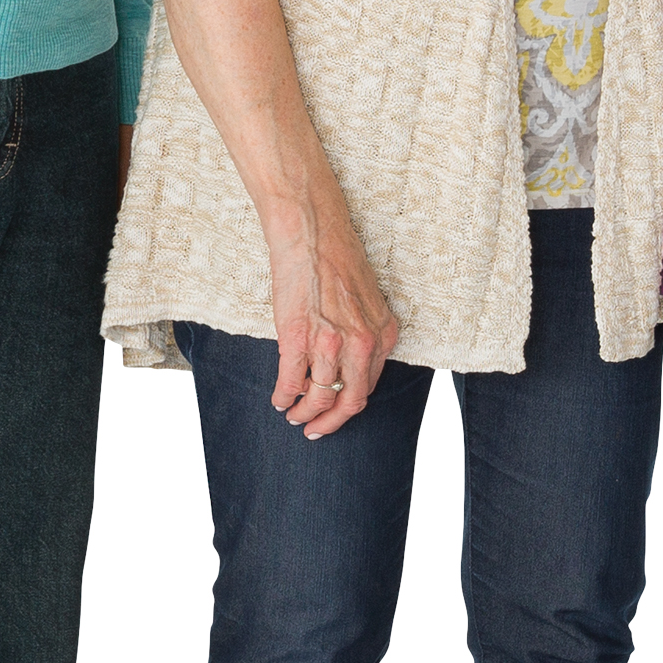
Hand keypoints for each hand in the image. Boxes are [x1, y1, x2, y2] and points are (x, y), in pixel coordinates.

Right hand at [260, 214, 399, 439]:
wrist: (313, 232)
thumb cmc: (337, 259)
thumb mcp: (368, 301)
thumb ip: (364, 334)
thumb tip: (346, 366)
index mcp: (384, 334)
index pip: (370, 386)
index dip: (349, 406)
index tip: (336, 413)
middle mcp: (362, 343)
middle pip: (351, 402)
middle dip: (331, 422)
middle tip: (315, 430)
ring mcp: (330, 343)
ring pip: (321, 397)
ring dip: (304, 413)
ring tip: (293, 416)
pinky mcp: (299, 338)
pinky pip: (291, 383)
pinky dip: (283, 397)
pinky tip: (279, 400)